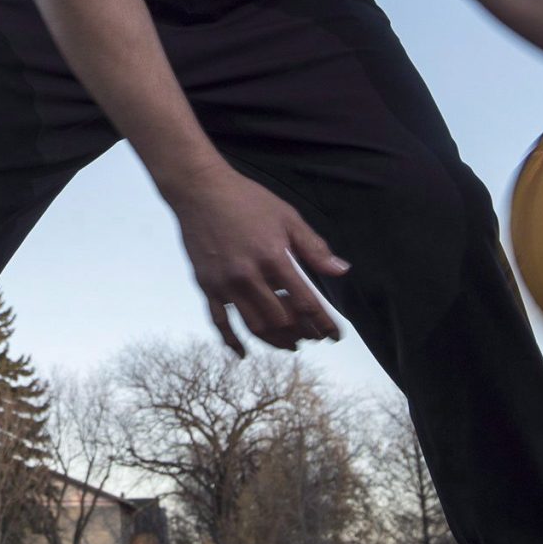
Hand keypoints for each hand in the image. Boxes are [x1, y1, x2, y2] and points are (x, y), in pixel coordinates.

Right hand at [160, 165, 347, 355]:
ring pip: (255, 326)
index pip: (306, 302)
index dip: (324, 323)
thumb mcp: (287, 217)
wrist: (200, 190)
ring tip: (291, 345)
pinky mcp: (207, 286)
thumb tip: (342, 271)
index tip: (335, 335)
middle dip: (303, 334)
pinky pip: (220, 322)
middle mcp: (249, 276)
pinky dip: (232, 341)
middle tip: (314, 338)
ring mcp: (225, 283)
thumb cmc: (247, 199)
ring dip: (276, 341)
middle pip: (282, 320)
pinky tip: (244, 354)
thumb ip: (314, 247)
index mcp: (274, 257)